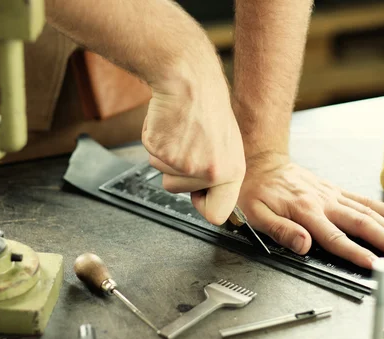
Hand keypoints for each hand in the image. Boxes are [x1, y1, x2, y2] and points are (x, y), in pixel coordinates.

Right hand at [142, 63, 245, 225]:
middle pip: (178, 192)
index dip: (202, 204)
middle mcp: (209, 172)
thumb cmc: (207, 108)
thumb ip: (217, 174)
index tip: (199, 194)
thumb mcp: (226, 145)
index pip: (216, 214)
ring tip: (181, 132)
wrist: (189, 80)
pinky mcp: (161, 152)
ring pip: (163, 174)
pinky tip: (169, 126)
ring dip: (167, 155)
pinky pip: (151, 157)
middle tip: (190, 144)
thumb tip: (208, 199)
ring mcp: (183, 164)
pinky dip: (156, 142)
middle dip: (177, 171)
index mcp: (231, 172)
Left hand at [238, 154, 383, 268]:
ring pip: (368, 212)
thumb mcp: (256, 214)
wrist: (263, 163)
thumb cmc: (257, 190)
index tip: (374, 264)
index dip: (355, 253)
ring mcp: (332, 195)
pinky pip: (364, 200)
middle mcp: (323, 202)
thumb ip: (281, 231)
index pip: (335, 238)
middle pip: (361, 224)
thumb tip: (304, 245)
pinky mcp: (335, 190)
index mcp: (305, 211)